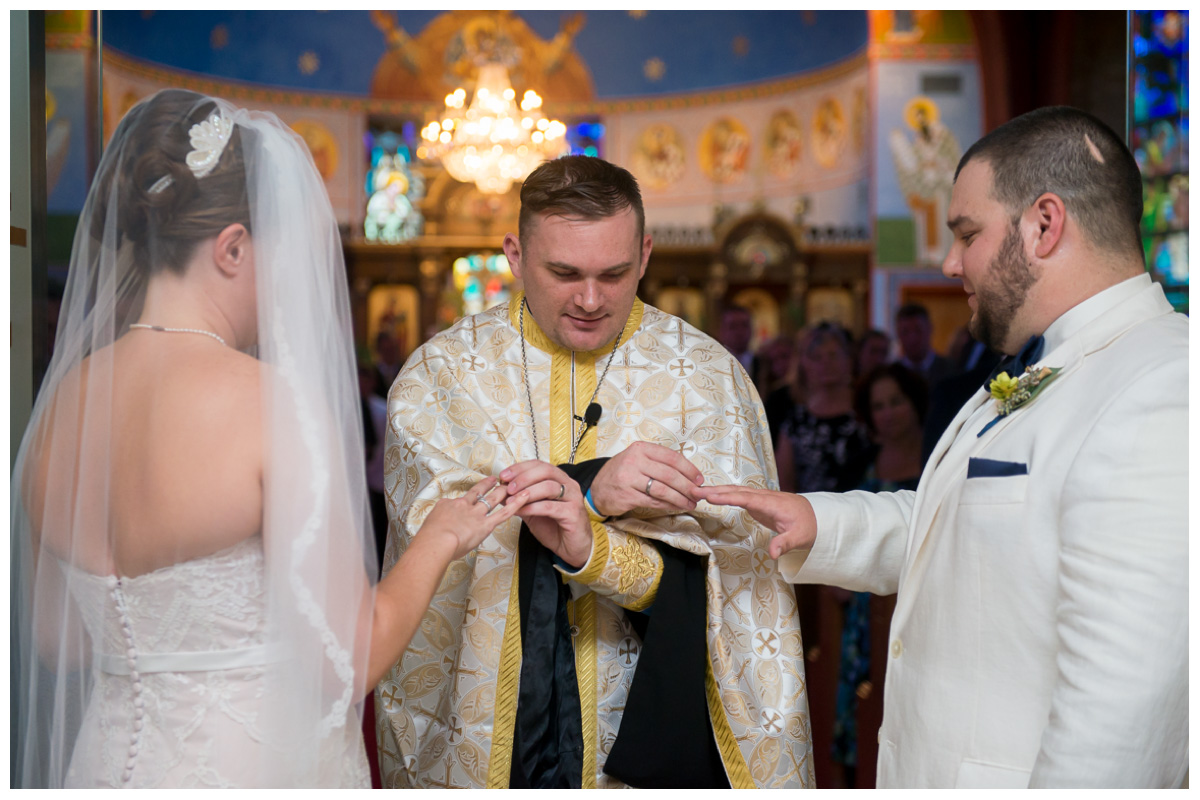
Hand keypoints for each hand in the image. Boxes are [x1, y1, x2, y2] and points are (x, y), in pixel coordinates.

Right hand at [416, 477, 527, 560]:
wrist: (436, 541)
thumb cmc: (429, 539)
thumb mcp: (428, 526)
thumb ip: (437, 524)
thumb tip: (438, 527)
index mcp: (448, 506)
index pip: (460, 500)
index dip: (467, 497)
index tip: (472, 494)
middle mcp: (463, 506)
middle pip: (478, 493)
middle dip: (487, 486)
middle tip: (495, 480)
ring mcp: (476, 514)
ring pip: (492, 499)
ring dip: (502, 492)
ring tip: (510, 486)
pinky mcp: (486, 524)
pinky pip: (504, 513)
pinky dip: (516, 504)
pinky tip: (524, 496)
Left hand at [499, 460, 592, 567]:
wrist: (570, 548)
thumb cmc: (554, 527)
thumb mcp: (532, 510)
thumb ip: (520, 499)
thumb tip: (500, 490)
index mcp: (559, 480)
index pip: (539, 465)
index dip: (520, 468)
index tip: (503, 475)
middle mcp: (569, 485)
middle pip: (546, 471)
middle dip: (523, 477)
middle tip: (508, 487)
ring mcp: (573, 498)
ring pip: (549, 487)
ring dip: (527, 492)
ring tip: (511, 500)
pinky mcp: (573, 513)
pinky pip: (550, 506)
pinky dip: (533, 507)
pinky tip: (521, 510)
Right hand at [590, 441, 704, 517]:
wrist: (597, 488)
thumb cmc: (622, 473)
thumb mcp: (638, 459)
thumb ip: (659, 463)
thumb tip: (689, 475)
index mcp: (641, 449)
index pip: (671, 457)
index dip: (689, 469)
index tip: (699, 479)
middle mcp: (634, 461)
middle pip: (669, 474)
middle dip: (687, 486)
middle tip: (698, 494)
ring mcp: (629, 478)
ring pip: (663, 489)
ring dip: (680, 498)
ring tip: (690, 503)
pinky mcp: (627, 495)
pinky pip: (653, 501)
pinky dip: (668, 505)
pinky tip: (676, 506)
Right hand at [694, 485, 816, 558]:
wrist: (817, 516)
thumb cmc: (808, 527)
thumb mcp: (800, 538)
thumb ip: (785, 544)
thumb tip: (772, 553)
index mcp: (772, 503)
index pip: (746, 498)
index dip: (728, 497)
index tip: (711, 496)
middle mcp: (764, 497)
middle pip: (737, 491)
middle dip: (716, 491)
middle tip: (695, 491)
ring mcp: (761, 498)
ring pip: (737, 491)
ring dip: (718, 491)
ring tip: (698, 491)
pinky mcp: (759, 503)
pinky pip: (739, 496)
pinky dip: (725, 494)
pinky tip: (714, 495)